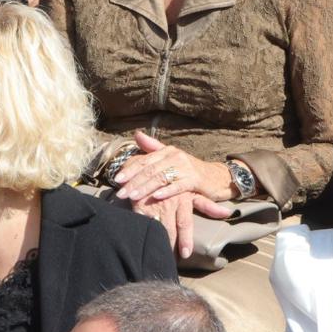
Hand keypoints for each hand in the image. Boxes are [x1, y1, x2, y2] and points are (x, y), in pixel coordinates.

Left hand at [113, 130, 235, 204]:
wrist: (216, 177)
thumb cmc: (190, 170)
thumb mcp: (171, 158)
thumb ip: (153, 148)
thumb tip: (136, 134)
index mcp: (167, 151)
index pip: (144, 160)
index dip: (129, 169)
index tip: (117, 179)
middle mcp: (175, 156)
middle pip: (150, 170)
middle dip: (133, 182)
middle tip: (120, 193)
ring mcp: (185, 167)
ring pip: (161, 178)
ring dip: (145, 188)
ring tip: (133, 197)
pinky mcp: (194, 180)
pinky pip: (178, 186)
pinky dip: (167, 191)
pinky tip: (157, 197)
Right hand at [129, 191, 232, 260]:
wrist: (151, 168)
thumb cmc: (175, 183)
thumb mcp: (191, 192)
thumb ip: (208, 205)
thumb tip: (228, 213)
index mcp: (183, 199)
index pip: (185, 224)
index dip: (185, 240)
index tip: (186, 254)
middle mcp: (169, 203)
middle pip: (170, 230)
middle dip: (170, 246)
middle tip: (172, 262)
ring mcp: (153, 204)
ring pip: (156, 229)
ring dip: (157, 242)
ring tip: (158, 256)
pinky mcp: (138, 206)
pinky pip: (141, 223)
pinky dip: (143, 234)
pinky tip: (144, 244)